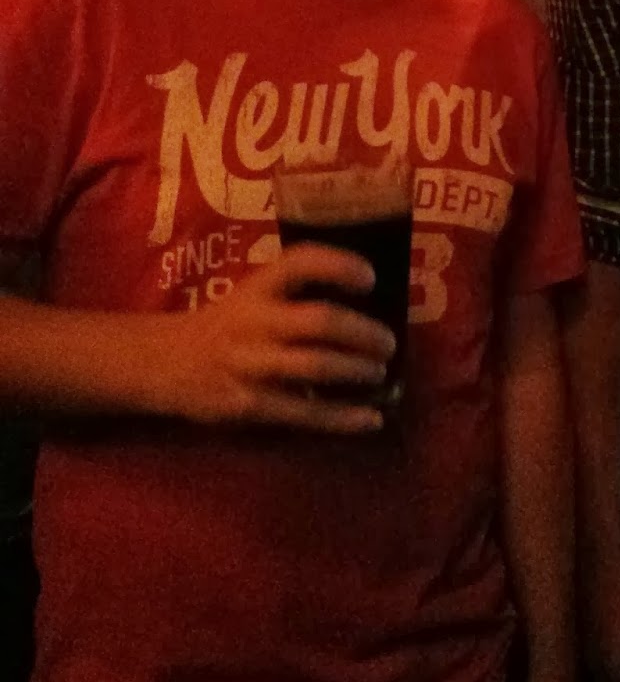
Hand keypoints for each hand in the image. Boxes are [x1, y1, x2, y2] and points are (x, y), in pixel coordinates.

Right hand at [165, 244, 395, 432]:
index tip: (371, 278)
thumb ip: (298, 291)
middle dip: (363, 332)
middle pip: (319, 322)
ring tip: (380, 372)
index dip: (339, 266)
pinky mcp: (251, 405)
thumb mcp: (255, 294)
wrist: (168, 363)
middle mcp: (254, 322)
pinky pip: (306, 413)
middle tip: (389, 342)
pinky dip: (344, 418)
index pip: (299, 263)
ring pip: (316, 368)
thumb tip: (371, 299)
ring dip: (358, 371)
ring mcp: (252, 366)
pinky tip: (372, 418)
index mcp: (258, 289)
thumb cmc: (228, 324)